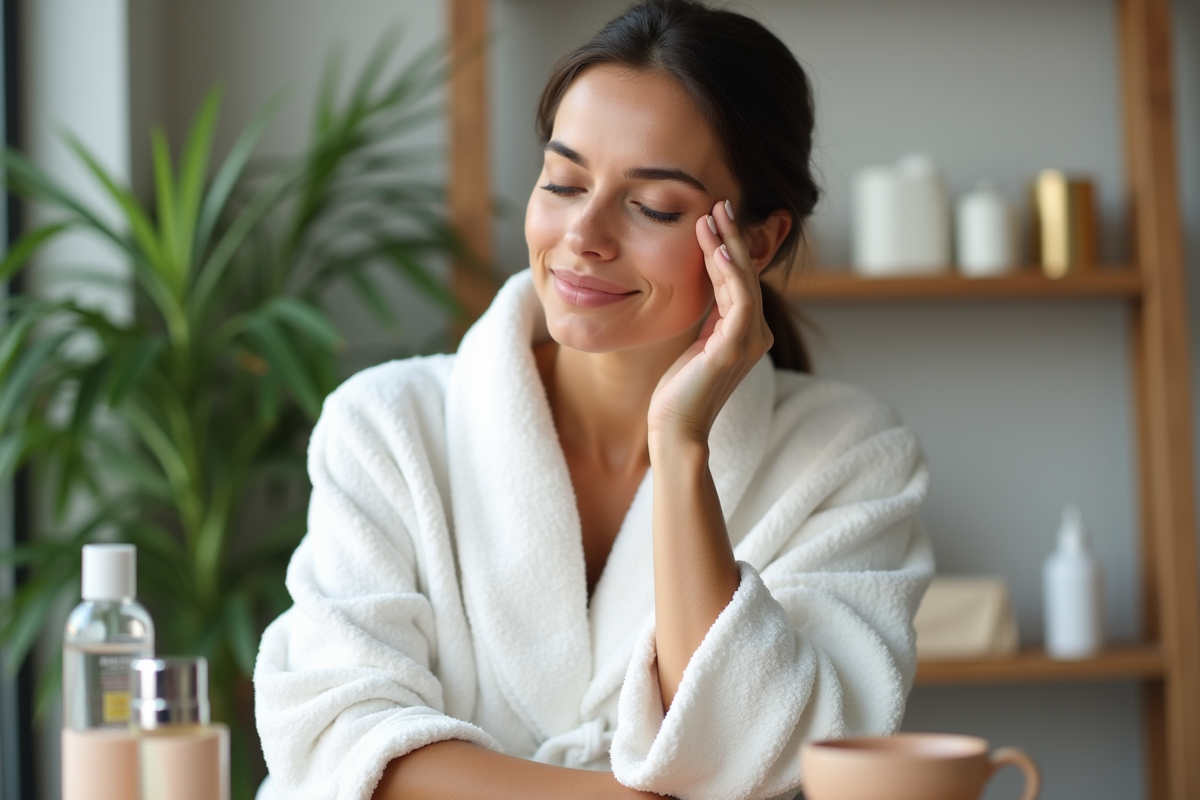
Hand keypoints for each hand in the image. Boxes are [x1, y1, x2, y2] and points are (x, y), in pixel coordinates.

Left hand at [647, 199, 772, 446]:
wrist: (675, 427)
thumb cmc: (678, 390)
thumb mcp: (695, 342)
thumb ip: (708, 317)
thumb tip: (704, 286)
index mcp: (747, 332)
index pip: (740, 279)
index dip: (728, 247)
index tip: (713, 218)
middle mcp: (756, 334)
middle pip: (747, 274)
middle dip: (733, 237)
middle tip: (719, 204)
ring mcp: (749, 341)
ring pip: (744, 281)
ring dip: (729, 246)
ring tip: (714, 217)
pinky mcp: (735, 348)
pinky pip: (740, 300)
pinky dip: (730, 273)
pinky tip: (717, 251)